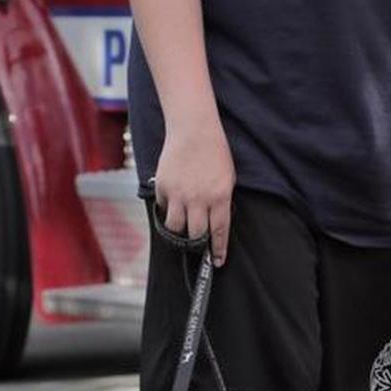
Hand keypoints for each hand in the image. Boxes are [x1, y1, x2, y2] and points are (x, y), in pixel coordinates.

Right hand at [154, 118, 234, 266]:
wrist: (193, 129)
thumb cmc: (215, 152)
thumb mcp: (227, 178)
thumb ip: (222, 201)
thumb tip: (215, 222)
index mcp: (220, 197)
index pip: (219, 232)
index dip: (219, 250)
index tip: (218, 261)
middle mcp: (198, 199)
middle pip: (196, 235)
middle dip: (198, 245)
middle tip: (198, 246)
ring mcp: (179, 194)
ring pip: (176, 227)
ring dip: (180, 231)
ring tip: (183, 228)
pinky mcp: (163, 187)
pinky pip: (164, 209)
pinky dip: (168, 211)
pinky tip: (173, 204)